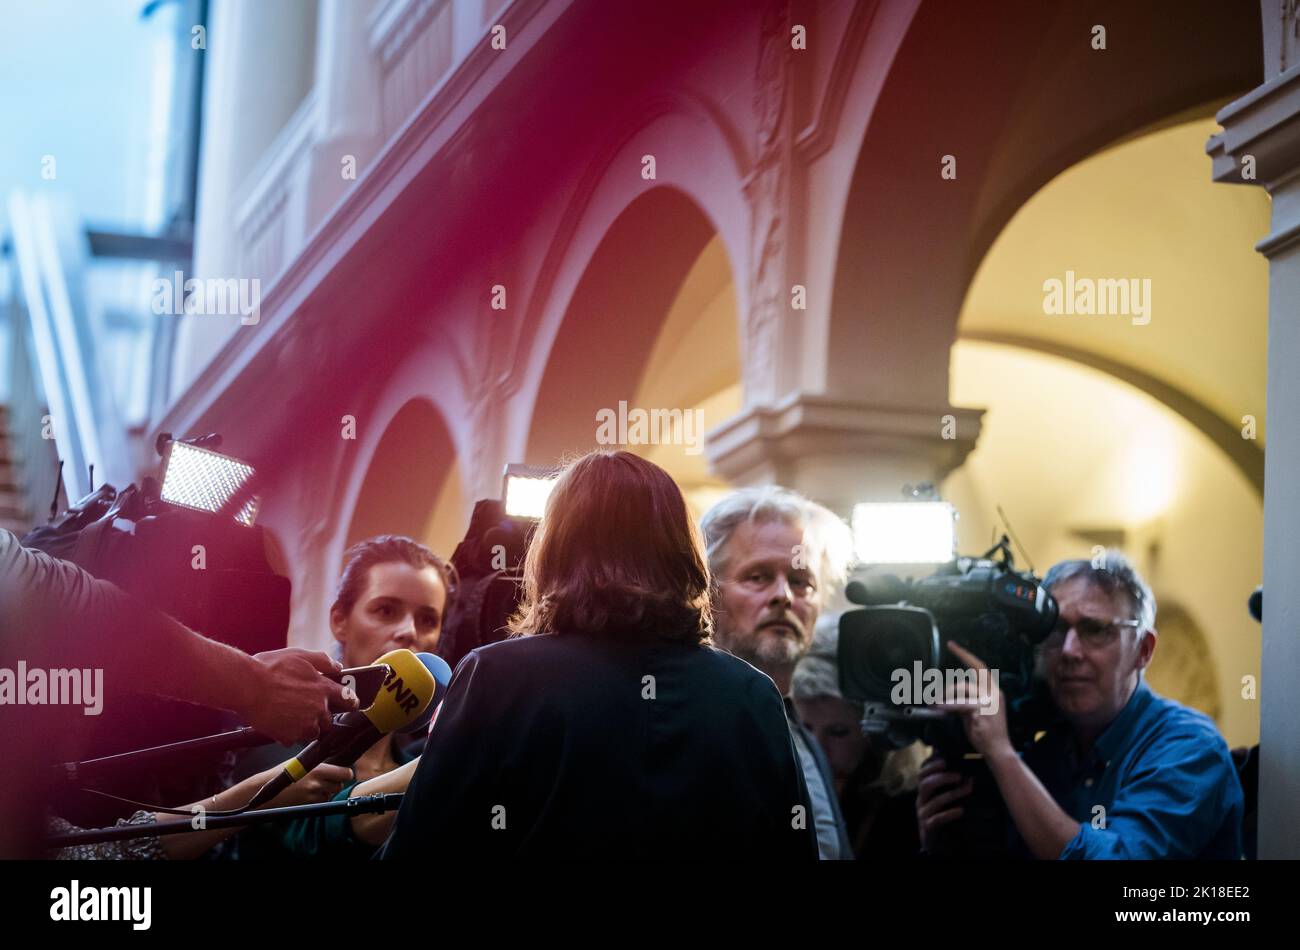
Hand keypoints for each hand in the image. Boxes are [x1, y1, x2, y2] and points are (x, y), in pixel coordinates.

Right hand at [241, 648, 355, 743]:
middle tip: (305, 708)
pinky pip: (293, 739)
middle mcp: (318, 708)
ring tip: (289, 715)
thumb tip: (338, 666)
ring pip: (312, 732)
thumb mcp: (300, 655)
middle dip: (321, 716)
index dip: (350, 702)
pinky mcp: (289, 736)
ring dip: (305, 726)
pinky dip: (287, 733)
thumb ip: (323, 661)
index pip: (348, 699)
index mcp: (323, 688)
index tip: (351, 704)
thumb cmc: (270, 668)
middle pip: (328, 720)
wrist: (246, 685)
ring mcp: (304, 724)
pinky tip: (277, 721)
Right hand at [268, 762, 354, 808]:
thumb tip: (335, 760)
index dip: (345, 773)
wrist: (266, 791)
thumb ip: (319, 763)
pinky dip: (319, 798)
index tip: (343, 772)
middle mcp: (318, 784)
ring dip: (327, 791)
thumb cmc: (282, 772)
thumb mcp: (302, 762)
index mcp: (318, 770)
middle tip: (326, 778)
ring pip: (331, 794)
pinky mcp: (308, 806)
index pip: (345, 773)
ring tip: (313, 785)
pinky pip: (321, 802)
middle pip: (340, 785)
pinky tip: (308, 793)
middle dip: (335, 782)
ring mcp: (313, 797)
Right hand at [916, 754, 972, 851]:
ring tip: (968, 789)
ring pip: (934, 801)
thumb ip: (949, 783)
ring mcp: (923, 814)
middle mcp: (921, 800)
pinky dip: (950, 813)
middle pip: (925, 783)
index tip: (946, 759)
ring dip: (952, 794)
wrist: (938, 842)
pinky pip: (937, 819)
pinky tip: (961, 811)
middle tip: (959, 775)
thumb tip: (962, 764)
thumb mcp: (944, 797)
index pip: (922, 773)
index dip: (931, 765)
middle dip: (942, 777)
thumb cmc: (943, 815)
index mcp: (924, 791)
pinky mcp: (928, 827)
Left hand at [940, 641, 1011, 759]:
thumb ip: (967, 699)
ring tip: (935, 701)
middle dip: (964, 654)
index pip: (981, 668)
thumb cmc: (985, 732)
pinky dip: (947, 706)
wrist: (998, 750)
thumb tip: (949, 694)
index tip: (954, 646)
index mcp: (994, 691)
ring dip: (946, 693)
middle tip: (950, 645)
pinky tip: (937, 707)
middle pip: (978, 668)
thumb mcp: (976, 711)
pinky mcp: (981, 711)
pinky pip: (960, 704)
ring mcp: (989, 701)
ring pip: (962, 687)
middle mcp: (994, 693)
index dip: (968, 656)